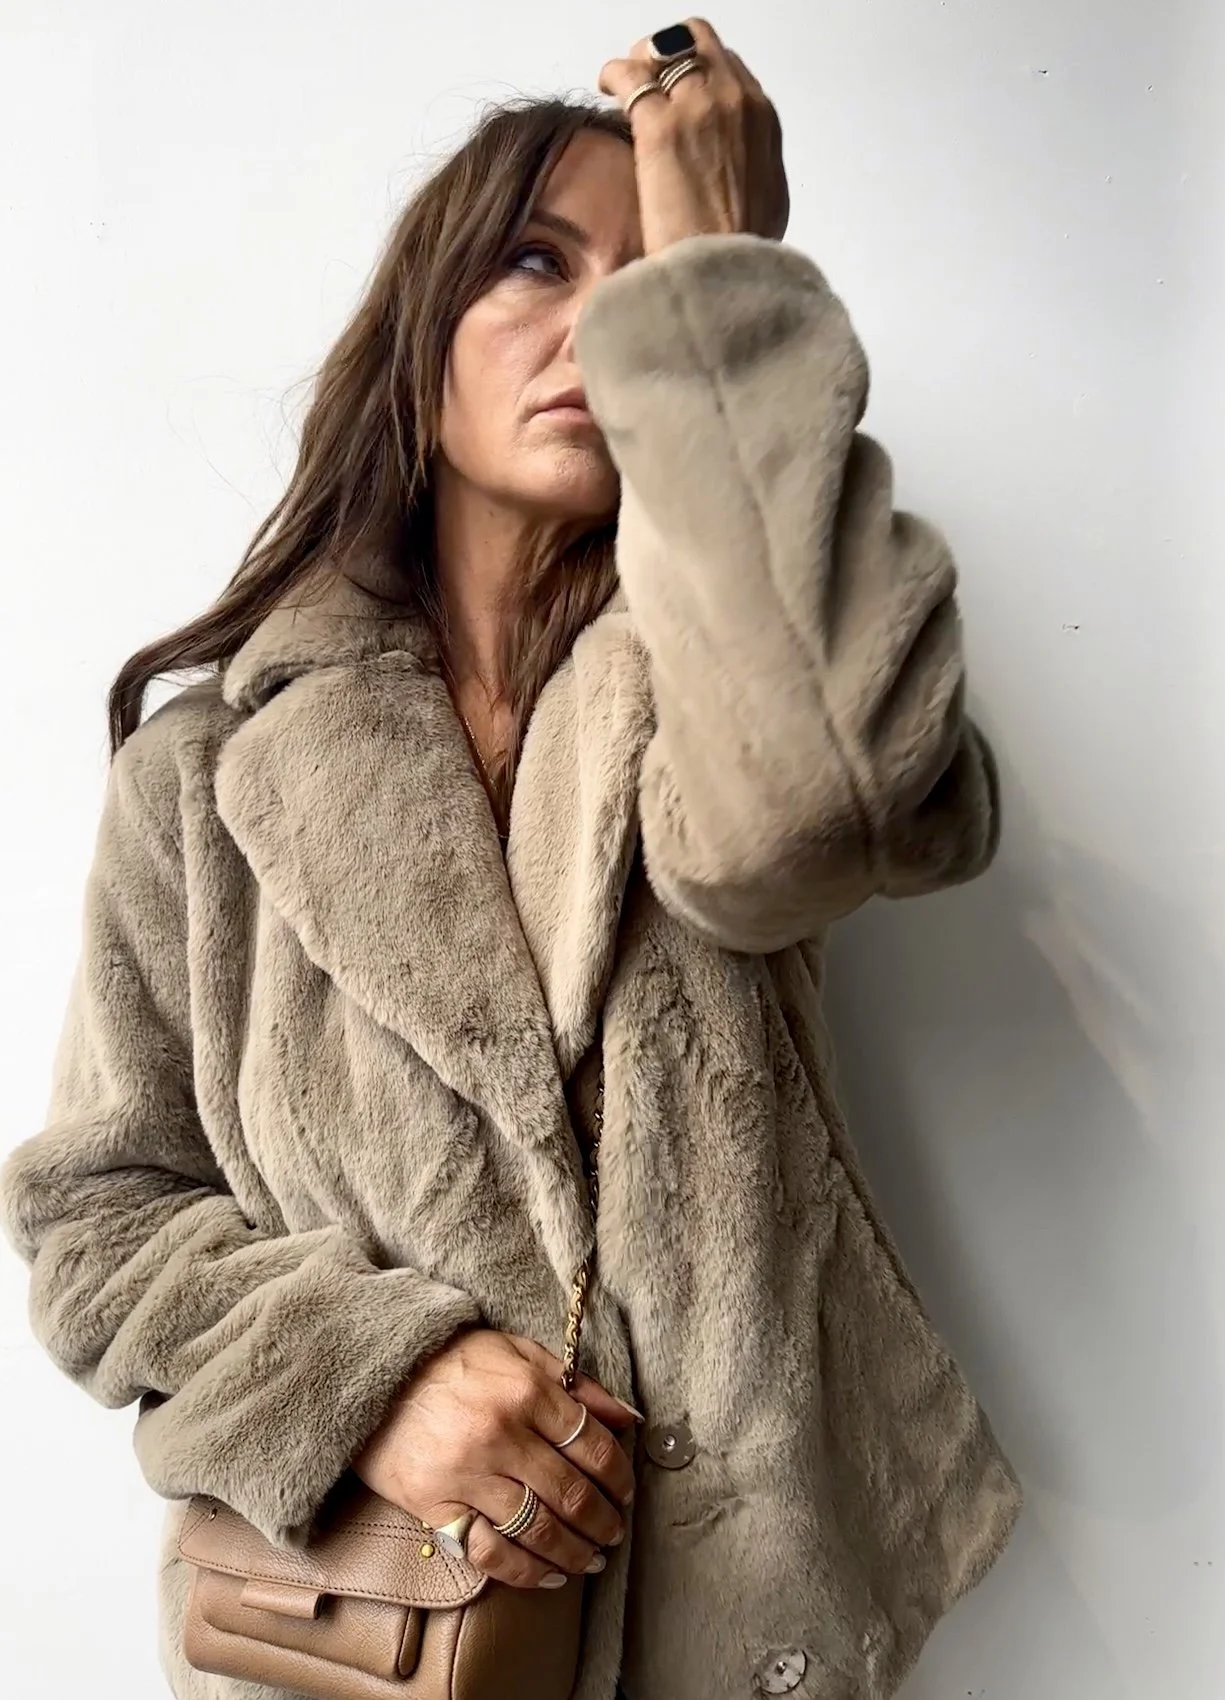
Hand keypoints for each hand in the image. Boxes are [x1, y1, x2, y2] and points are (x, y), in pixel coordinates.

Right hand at [352, 1329, 638, 1589]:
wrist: (375, 1376)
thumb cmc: (453, 1361)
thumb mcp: (518, 1351)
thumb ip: (576, 1384)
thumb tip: (628, 1418)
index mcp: (527, 1391)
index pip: (593, 1445)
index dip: (619, 1477)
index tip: (625, 1493)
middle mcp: (501, 1434)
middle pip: (572, 1494)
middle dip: (603, 1523)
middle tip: (614, 1534)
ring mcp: (467, 1474)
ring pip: (538, 1530)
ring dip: (574, 1553)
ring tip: (590, 1560)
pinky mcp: (435, 1507)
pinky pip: (490, 1552)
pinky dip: (526, 1572)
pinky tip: (547, 1576)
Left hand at [598, 18, 788, 255]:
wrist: (724, 275)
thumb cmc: (743, 252)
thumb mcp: (766, 201)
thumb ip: (751, 167)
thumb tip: (735, 168)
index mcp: (762, 120)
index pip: (727, 67)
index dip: (698, 74)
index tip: (680, 91)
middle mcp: (734, 101)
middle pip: (696, 43)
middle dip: (668, 54)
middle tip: (648, 78)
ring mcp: (698, 107)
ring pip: (661, 50)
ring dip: (640, 61)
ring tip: (624, 85)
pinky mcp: (660, 126)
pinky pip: (630, 74)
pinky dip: (615, 74)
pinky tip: (607, 86)